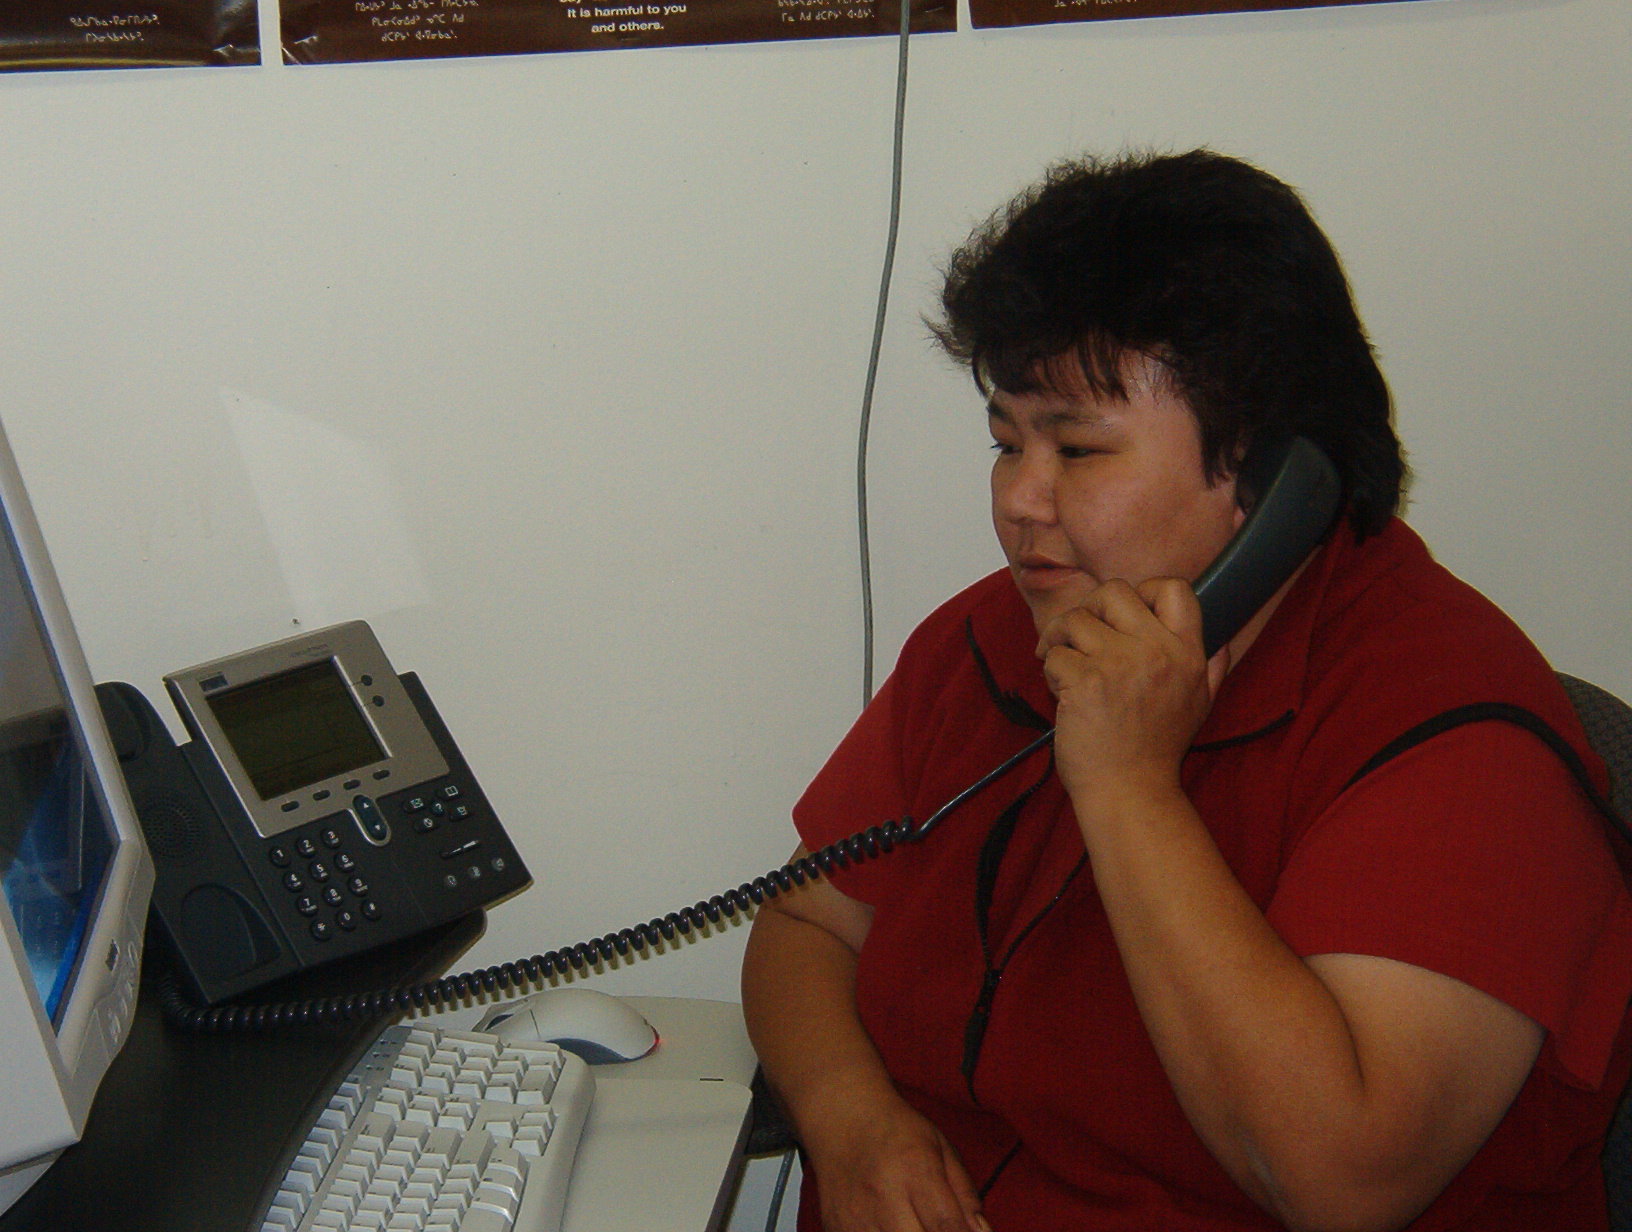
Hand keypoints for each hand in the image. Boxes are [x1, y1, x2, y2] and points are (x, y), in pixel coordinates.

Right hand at [803, 1089, 988, 1231]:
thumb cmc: (897, 1130)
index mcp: (915, 1169)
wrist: (843, 1116)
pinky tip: (891, 1225)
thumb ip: (965, 1193)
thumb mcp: (941, 1148)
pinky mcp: (837, 1227)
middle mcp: (883, 1195)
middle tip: (938, 1226)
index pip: (945, 1224)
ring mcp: (855, 1215)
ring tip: (914, 1222)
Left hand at [1036, 577, 1227, 812]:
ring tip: (1064, 666)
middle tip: (1078, 634)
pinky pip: (1053, 654)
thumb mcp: (1200, 706)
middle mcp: (1156, 653)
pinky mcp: (1085, 683)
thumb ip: (1211, 668)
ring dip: (1059, 640)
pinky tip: (1062, 693)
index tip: (1123, 614)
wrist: (1130, 792)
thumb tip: (1225, 640)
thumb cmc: (1157, 751)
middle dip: (1088, 608)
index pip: (1174, 589)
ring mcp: (1119, 666)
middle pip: (1112, 591)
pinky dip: (1050, 671)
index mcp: (1187, 654)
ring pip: (1074, 620)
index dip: (1143, 589)